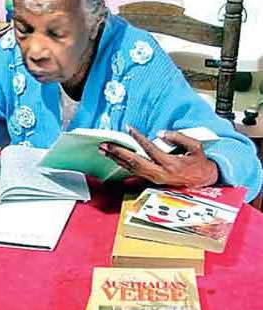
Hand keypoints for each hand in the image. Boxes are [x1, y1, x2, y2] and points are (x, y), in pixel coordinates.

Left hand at [99, 127, 217, 187]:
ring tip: (105, 150)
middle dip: (119, 153)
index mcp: (171, 165)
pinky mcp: (152, 180)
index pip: (151, 149)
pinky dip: (123, 164)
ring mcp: (155, 179)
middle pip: (135, 163)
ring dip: (117, 159)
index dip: (139, 138)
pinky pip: (135, 172)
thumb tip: (161, 133)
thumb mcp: (195, 147)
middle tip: (106, 145)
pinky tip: (115, 158)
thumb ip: (179, 138)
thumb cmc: (199, 163)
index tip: (129, 129)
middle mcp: (160, 174)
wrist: (204, 180)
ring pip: (132, 168)